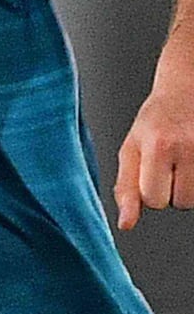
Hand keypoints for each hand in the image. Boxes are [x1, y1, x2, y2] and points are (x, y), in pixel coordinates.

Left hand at [116, 61, 193, 227]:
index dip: (151, 192)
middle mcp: (188, 146)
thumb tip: (126, 224)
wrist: (188, 88)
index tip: (152, 173)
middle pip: (181, 202)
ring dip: (191, 188)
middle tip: (172, 165)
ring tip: (186, 162)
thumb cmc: (157, 120)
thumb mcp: (131, 148)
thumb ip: (126, 188)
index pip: (154, 199)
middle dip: (173, 191)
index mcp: (159, 145)